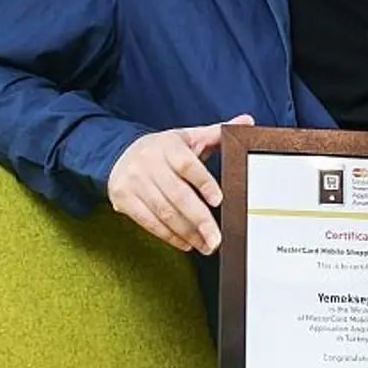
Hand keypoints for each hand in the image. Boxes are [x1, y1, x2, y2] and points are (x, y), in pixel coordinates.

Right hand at [107, 114, 254, 253]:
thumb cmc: (164, 149)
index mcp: (168, 145)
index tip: (219, 200)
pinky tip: (186, 243)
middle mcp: (149, 163)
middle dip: (200, 219)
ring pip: (164, 212)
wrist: (119, 153)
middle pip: (177, 195)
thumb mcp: (188, 138)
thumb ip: (217, 133)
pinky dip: (169, 236)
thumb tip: (248, 121)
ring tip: (207, 245)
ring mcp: (134, 182)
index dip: (203, 182)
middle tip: (217, 238)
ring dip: (187, 233)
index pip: (187, 165)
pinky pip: (149, 222)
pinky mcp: (123, 199)